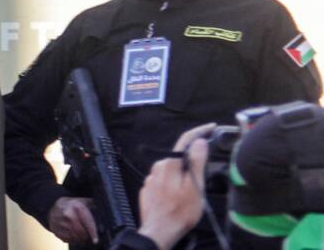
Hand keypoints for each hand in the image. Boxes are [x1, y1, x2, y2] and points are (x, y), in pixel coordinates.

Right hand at [48, 196, 97, 243]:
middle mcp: (69, 216)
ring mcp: (62, 224)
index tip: (95, 240)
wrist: (51, 206)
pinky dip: (73, 239)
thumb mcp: (82, 201)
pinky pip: (69, 240)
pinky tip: (72, 233)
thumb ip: (93, 206)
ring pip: (76, 238)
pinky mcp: (57, 231)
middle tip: (87, 232)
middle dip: (87, 235)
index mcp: (77, 207)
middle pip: (82, 233)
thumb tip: (104, 213)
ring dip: (80, 238)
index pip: (88, 224)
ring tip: (79, 232)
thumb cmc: (70, 205)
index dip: (93, 233)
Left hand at [137, 123, 212, 249]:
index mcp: (169, 164)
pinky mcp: (148, 190)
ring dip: (182, 176)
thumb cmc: (180, 212)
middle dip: (192, 163)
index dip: (199, 131)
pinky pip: (164, 182)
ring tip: (191, 196)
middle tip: (203, 180)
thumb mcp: (195, 187)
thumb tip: (200, 142)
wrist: (158, 232)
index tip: (211, 127)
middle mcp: (157, 167)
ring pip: (171, 171)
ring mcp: (150, 179)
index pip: (185, 140)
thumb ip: (196, 163)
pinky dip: (173, 185)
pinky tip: (177, 199)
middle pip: (179, 158)